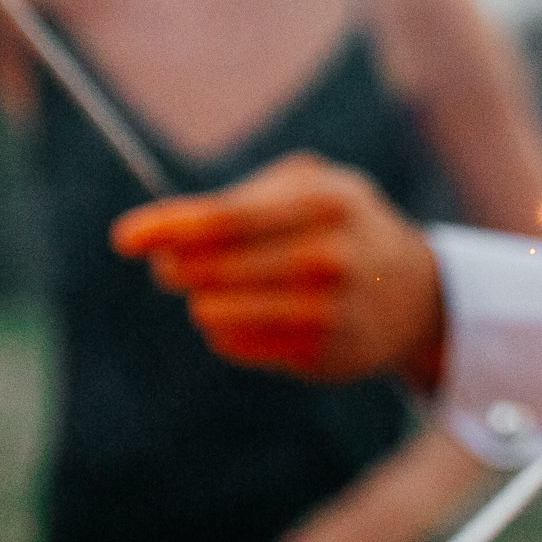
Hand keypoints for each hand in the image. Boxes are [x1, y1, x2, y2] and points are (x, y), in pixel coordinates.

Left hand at [111, 153, 445, 386]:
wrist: (417, 295)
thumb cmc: (344, 226)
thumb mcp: (315, 186)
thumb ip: (246, 196)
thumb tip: (168, 232)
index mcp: (325, 204)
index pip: (226, 219)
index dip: (168, 228)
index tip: (124, 238)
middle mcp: (328, 259)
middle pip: (210, 269)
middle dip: (176, 266)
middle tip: (171, 264)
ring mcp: (326, 312)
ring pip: (213, 311)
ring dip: (203, 299)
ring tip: (224, 288)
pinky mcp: (318, 356)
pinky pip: (233, 344)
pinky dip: (226, 328)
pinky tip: (252, 316)